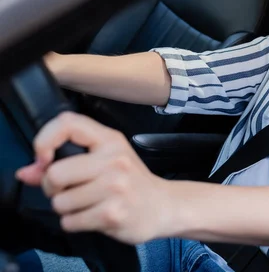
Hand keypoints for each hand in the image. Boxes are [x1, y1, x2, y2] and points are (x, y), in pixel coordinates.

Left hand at [15, 112, 171, 243]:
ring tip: (87, 204)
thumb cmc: (130, 181)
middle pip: (55, 173)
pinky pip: (70, 222)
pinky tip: (94, 216)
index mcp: (110, 140)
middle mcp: (114, 160)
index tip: (44, 157)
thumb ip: (63, 162)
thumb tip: (26, 172)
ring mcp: (115, 188)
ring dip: (67, 209)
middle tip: (70, 190)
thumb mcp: (104, 161)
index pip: (68, 123)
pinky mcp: (113, 214)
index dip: (45, 139)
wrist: (163, 205)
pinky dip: (76, 223)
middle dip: (53, 188)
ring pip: (60, 202)